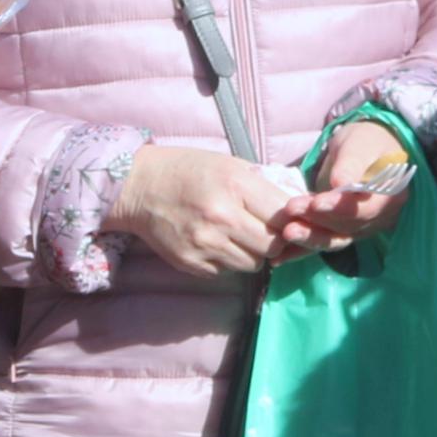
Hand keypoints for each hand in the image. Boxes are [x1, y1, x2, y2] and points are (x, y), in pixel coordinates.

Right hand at [110, 144, 305, 275]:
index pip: (284, 215)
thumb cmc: (189, 171)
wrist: (139, 187)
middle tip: (264, 231)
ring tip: (238, 236)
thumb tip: (297, 210)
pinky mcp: (191, 263)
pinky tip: (216, 243)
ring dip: (252, 253)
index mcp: (235, 185)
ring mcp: (205, 244)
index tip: (288, 220)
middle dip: (274, 241)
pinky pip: (227, 271)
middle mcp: (222, 217)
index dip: (291, 220)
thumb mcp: (230, 165)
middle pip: (273, 246)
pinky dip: (228, 261)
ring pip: (253, 263)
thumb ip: (263, 187)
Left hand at [270, 122, 416, 257]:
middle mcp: (377, 218)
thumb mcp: (360, 145)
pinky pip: (322, 242)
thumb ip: (352, 164)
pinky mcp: (341, 232)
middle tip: (290, 210)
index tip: (315, 202)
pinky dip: (301, 250)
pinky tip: (279, 258)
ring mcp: (359, 228)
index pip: (363, 208)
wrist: (363, 149)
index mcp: (389, 197)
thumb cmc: (364, 142)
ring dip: (308, 237)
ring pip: (333, 239)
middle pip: (346, 226)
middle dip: (317, 220)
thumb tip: (343, 183)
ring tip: (286, 232)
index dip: (338, 208)